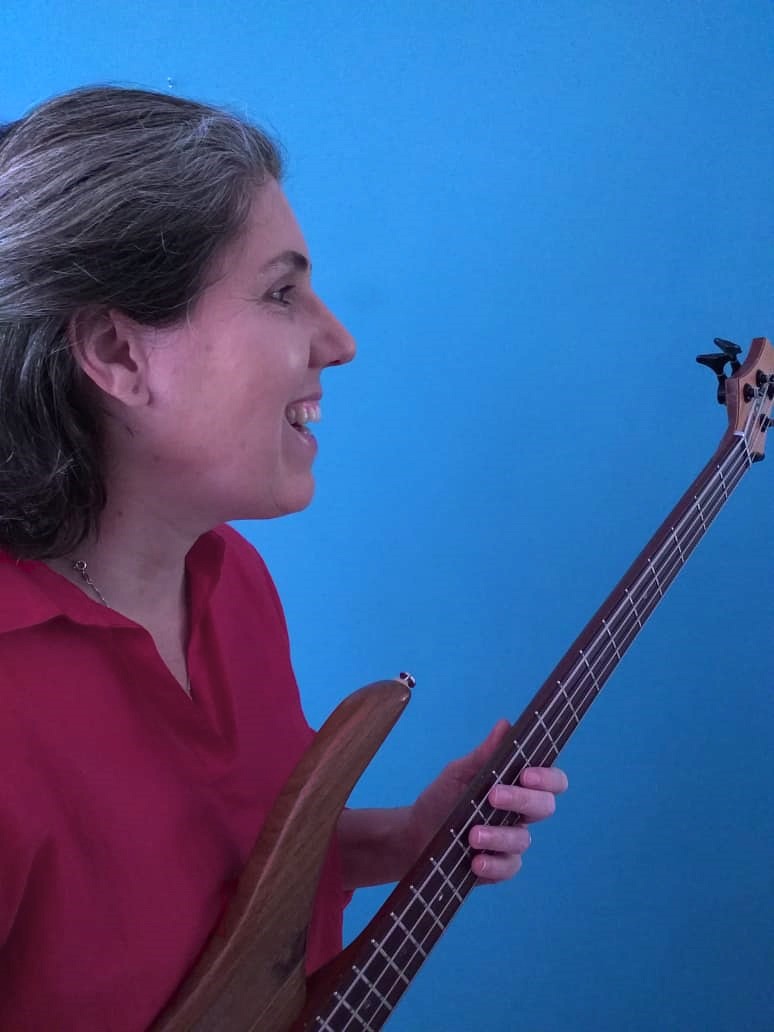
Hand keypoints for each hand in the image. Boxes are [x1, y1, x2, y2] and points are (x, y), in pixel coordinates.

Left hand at [408, 719, 567, 883]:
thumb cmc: (441, 799)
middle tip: (494, 796)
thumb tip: (505, 724)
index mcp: (516, 786)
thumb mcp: (457, 774)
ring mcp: (511, 841)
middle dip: (522, 800)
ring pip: (523, 839)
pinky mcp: (500, 867)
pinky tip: (476, 862)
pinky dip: (494, 866)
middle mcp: (520, 813)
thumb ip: (483, 755)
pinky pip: (509, 868)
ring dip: (500, 836)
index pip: (550, 780)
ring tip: (473, 835)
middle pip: (544, 806)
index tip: (526, 775)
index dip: (547, 777)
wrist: (414, 834)